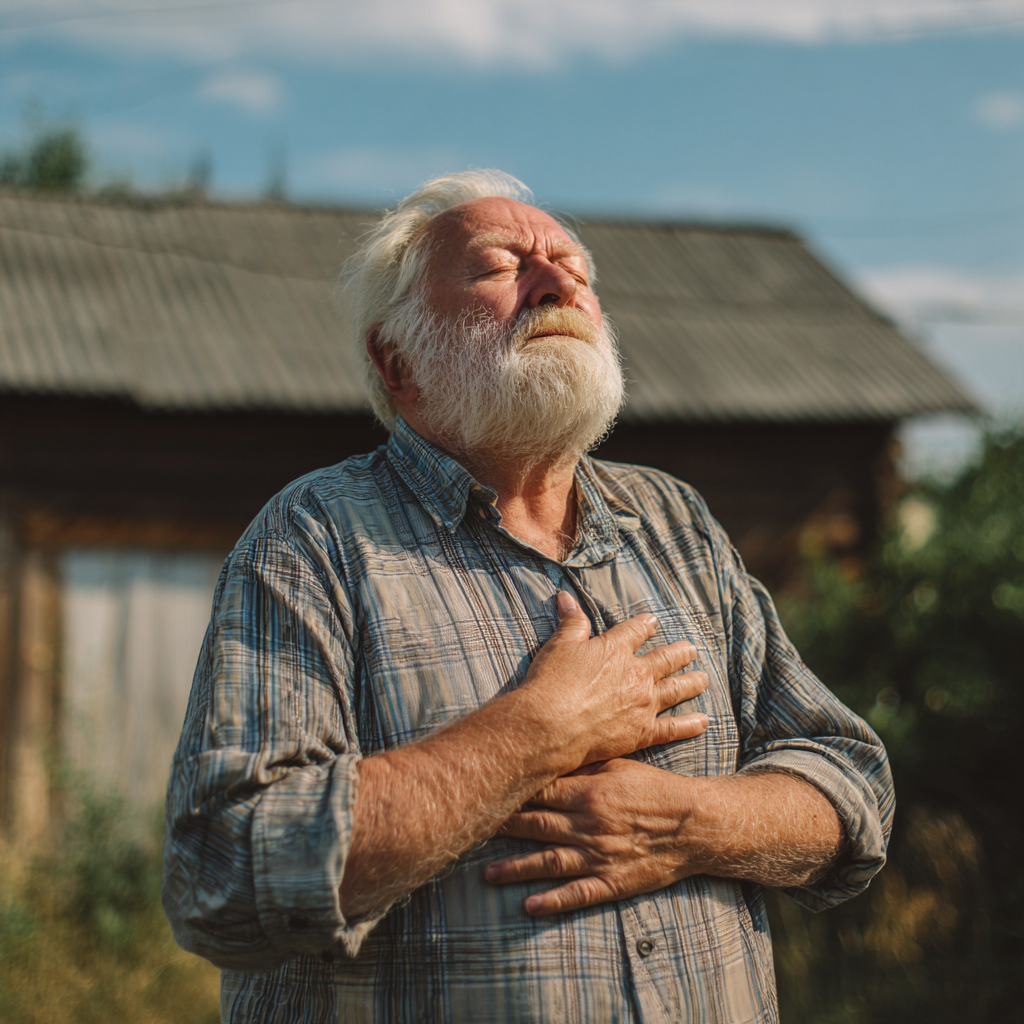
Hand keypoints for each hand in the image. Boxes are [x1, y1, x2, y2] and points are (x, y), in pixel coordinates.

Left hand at [485, 758, 705, 914]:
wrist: (693, 825)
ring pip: (548, 862)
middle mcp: (589, 824)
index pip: (539, 792)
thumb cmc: (654, 789)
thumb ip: (583, 765)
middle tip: (471, 829)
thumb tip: (549, 756)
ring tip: (487, 874)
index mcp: (589, 792)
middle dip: (502, 828)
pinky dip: (553, 902)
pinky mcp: (613, 882)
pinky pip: (578, 894)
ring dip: (516, 868)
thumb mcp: (619, 766)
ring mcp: (599, 856)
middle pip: (536, 825)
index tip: (483, 791)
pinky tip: (529, 906)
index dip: (509, 792)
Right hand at [520, 593, 708, 766]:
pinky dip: (689, 725)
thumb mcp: (559, 645)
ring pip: (675, 689)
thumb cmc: (551, 682)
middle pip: (664, 659)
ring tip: (703, 679)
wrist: (551, 725)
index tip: (653, 622)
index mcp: (616, 650)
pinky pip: (673, 728)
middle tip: (691, 649)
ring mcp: (643, 704)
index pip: (636, 631)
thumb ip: (571, 622)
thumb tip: (567, 597)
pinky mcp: (643, 732)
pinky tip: (704, 722)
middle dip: (679, 653)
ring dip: (691, 683)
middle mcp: (636, 674)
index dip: (645, 625)